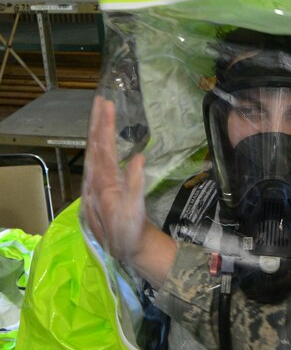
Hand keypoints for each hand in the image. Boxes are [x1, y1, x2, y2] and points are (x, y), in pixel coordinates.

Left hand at [82, 96, 174, 286]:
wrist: (125, 249)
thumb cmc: (131, 231)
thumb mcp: (135, 211)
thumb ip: (135, 184)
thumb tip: (138, 157)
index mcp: (103, 183)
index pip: (103, 148)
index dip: (106, 126)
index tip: (109, 105)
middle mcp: (95, 180)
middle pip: (93, 145)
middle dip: (97, 122)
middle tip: (102, 100)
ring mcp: (96, 183)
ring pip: (94, 151)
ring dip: (96, 130)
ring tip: (101, 112)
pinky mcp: (101, 187)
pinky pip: (98, 159)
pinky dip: (99, 144)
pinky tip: (102, 139)